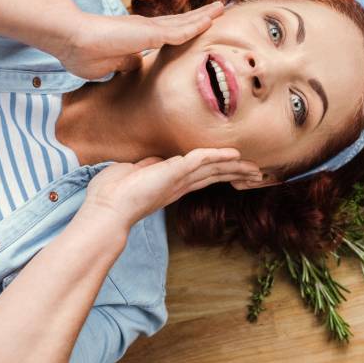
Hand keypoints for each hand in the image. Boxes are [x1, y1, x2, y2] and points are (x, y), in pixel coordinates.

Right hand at [55, 1, 224, 79]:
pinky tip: (211, 21)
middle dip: (200, 18)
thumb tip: (135, 65)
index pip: (167, 34)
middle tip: (219, 10)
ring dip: (204, 17)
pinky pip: (179, 31)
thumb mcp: (108, 65)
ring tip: (222, 7)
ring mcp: (148, 29)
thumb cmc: (81, 52)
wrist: (69, 38)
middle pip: (180, 22)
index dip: (184, 30)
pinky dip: (196, 26)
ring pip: (184, 23)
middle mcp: (146, 29)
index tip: (198, 28)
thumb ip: (125, 63)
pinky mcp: (148, 32)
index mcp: (138, 38)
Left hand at [79, 148, 261, 229]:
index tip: (235, 169)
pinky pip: (201, 159)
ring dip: (234, 168)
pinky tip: (233, 154)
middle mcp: (179, 184)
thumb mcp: (133, 173)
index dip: (219, 172)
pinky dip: (218, 155)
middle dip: (235, 174)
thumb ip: (147, 166)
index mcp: (170, 184)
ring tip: (255, 170)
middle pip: (213, 175)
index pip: (201, 176)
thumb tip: (153, 160)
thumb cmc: (112, 193)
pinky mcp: (175, 172)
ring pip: (213, 170)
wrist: (107, 208)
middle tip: (257, 174)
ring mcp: (178, 179)